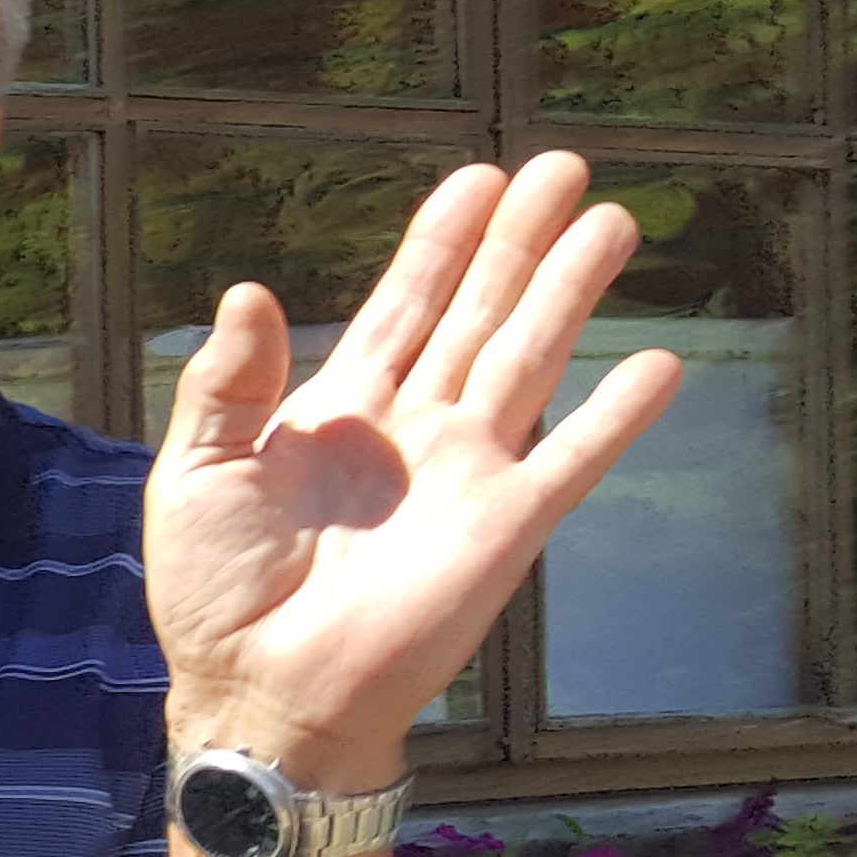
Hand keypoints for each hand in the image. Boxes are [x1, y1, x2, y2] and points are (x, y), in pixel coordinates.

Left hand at [146, 154, 678, 790]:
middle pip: (478, 312)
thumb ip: (226, 381)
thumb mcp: (196, 471)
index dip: (439, 241)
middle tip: (563, 167)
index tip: (477, 179)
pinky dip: (617, 415)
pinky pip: (572, 460)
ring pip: (529, 357)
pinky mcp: (504, 528)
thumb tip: (250, 290)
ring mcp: (465, 474)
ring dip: (570, 292)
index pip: (403, 305)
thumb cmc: (215, 593)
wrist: (259, 689)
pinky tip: (659, 365)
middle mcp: (413, 431)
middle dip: (519, 240)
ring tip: (612, 222)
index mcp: (338, 412)